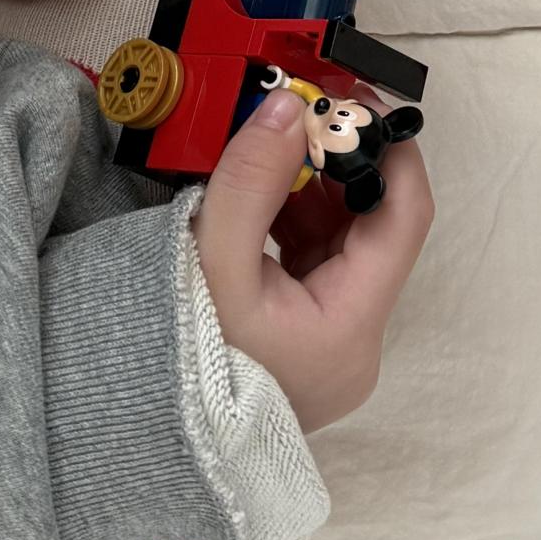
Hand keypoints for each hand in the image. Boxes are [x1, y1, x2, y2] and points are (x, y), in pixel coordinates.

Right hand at [192, 86, 433, 433]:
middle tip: (303, 110)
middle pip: (371, 226)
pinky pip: (311, 260)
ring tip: (273, 143)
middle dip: (341, 162)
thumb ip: (251, 181)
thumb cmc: (176, 368)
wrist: (136, 437)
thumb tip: (288, 110)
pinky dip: (291, 217)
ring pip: (340, 240)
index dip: (389, 150)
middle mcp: (354, 340)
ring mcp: (327, 342)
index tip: (354, 103)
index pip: (404, 217)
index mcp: (351, 328)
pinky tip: (261, 188)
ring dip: (313, 186)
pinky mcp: (300, 338)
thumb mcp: (210, 263)